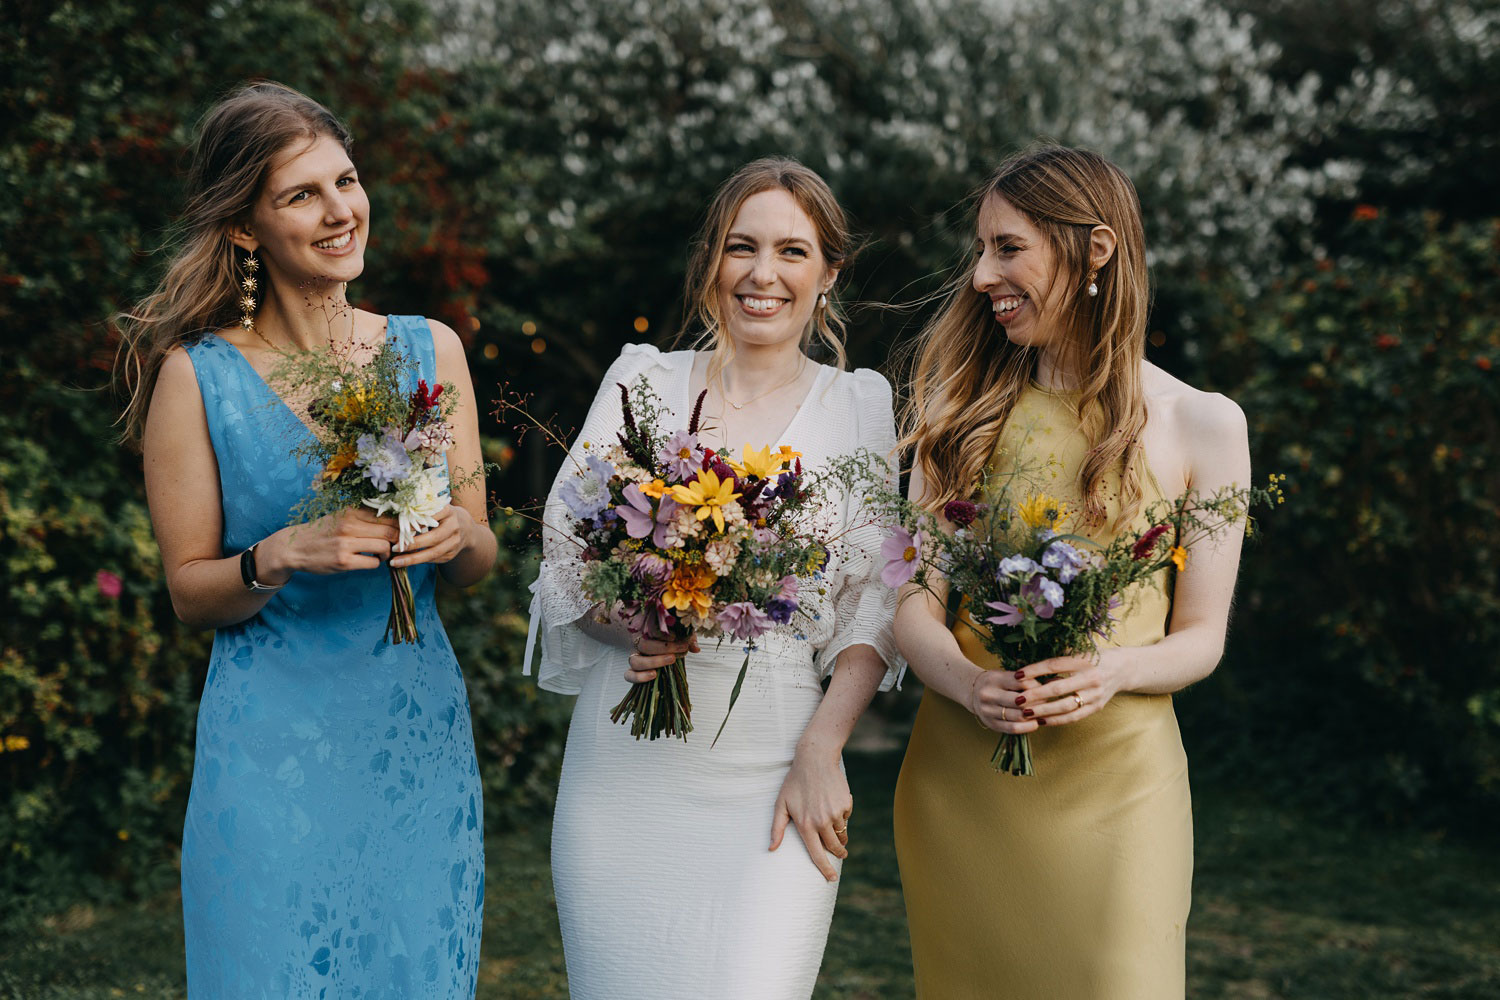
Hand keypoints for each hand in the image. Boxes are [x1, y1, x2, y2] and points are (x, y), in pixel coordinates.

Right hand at [263, 507, 399, 578]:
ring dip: (387, 553)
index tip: (403, 531)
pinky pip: (372, 563)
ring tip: (381, 554)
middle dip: (398, 540)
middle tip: (396, 545)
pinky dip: (376, 563)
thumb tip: (394, 518)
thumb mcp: (341, 516)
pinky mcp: (343, 561)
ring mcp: (346, 544)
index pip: (387, 515)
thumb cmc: (323, 531)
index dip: (400, 524)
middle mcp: (349, 525)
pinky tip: (369, 561)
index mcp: (351, 511)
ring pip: (384, 547)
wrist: (295, 547)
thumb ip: (363, 516)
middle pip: (390, 531)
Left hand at [390, 503, 473, 568]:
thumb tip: (398, 520)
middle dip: (412, 544)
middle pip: (434, 537)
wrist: (464, 527)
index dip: (415, 524)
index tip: (400, 529)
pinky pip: (434, 559)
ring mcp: (455, 542)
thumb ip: (421, 511)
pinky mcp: (452, 554)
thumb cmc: (441, 515)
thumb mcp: (435, 508)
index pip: (431, 517)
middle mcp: (454, 526)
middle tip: (394, 548)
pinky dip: (419, 561)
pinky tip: (405, 561)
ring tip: (395, 562)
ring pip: (434, 553)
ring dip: (413, 559)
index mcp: (448, 511)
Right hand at [624, 634, 699, 682]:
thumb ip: (688, 639)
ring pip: (635, 661)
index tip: (677, 636)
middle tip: (681, 649)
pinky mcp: (633, 671)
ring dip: (653, 662)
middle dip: (664, 648)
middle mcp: (638, 644)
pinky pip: (629, 675)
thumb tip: (696, 649)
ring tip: (670, 661)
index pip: (649, 629)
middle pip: (644, 645)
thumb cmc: (670, 640)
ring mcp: (634, 658)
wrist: (656, 647)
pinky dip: (639, 677)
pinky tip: (654, 675)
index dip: (662, 633)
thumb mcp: (681, 636)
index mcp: (647, 631)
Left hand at [769, 742, 850, 881]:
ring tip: (830, 817)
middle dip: (838, 853)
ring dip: (838, 831)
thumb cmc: (794, 782)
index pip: (817, 854)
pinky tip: (832, 801)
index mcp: (805, 825)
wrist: (815, 760)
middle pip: (834, 847)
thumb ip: (776, 828)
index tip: (831, 878)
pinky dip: (841, 814)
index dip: (825, 869)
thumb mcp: (781, 804)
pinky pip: (846, 817)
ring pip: (841, 832)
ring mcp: (835, 813)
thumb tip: (771, 849)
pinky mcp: (846, 804)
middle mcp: (822, 821)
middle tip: (841, 854)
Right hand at [968, 665, 1042, 734]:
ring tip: (1042, 712)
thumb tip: (1050, 684)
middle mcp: (988, 695)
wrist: (972, 692)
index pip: (1021, 682)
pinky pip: (1012, 728)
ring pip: (1017, 716)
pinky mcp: (991, 724)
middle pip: (1020, 701)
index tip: (1044, 687)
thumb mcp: (1006, 675)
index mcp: (994, 679)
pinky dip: (1026, 727)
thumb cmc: (996, 682)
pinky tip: (1035, 723)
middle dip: (1037, 702)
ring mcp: (988, 711)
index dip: (1036, 686)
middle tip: (1046, 701)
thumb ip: (1024, 680)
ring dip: (1033, 715)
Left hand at [1017, 650, 1126, 726]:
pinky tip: (1041, 720)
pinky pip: (1074, 717)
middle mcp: (1091, 677)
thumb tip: (1029, 663)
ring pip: (1066, 706)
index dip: (1034, 670)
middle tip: (1017, 699)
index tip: (1017, 675)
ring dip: (1043, 711)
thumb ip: (1058, 657)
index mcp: (1084, 659)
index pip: (1054, 665)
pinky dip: (1056, 720)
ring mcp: (1095, 694)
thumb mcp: (1079, 650)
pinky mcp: (1097, 707)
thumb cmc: (1094, 657)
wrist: (1123, 668)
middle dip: (1035, 695)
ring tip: (1025, 713)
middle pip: (1058, 688)